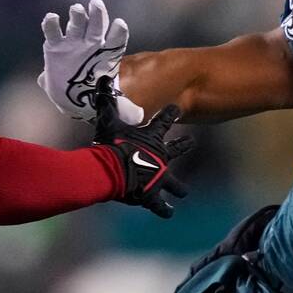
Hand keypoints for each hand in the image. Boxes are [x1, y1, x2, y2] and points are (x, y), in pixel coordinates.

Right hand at [39, 0, 143, 123]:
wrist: (71, 96)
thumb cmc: (93, 94)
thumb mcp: (110, 103)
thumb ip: (125, 108)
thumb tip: (139, 117)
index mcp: (106, 55)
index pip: (115, 41)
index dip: (117, 32)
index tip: (119, 25)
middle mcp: (91, 43)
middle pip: (97, 25)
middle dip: (98, 15)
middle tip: (96, 4)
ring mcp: (73, 42)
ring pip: (77, 23)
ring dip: (77, 15)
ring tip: (76, 10)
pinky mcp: (55, 46)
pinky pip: (53, 32)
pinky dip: (51, 24)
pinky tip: (51, 18)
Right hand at [93, 77, 193, 217]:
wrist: (111, 170)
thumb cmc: (110, 144)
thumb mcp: (107, 120)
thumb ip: (106, 101)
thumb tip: (101, 78)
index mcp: (152, 138)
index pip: (164, 120)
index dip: (171, 113)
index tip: (177, 108)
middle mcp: (161, 157)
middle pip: (177, 149)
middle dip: (184, 145)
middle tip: (192, 142)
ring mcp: (158, 177)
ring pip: (174, 183)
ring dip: (178, 188)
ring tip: (184, 193)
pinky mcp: (151, 195)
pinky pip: (159, 205)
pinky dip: (164, 210)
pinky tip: (169, 213)